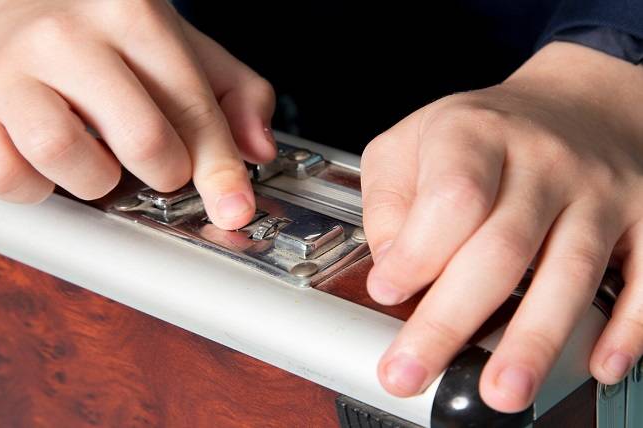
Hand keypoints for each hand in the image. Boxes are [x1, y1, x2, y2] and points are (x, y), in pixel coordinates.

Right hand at [0, 0, 275, 229]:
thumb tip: (258, 148)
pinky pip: (9, 179)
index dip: (220, 170)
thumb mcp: (179, 48)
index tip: (235, 207)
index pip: (192, 108)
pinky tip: (52, 164)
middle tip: (159, 166)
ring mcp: (11, 71)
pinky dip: (40, 188)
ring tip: (101, 159)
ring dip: (100, 180)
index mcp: (132, 15)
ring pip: (70, 158)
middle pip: (142, 139)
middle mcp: (67, 37)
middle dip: (165, 172)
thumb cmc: (102, 37)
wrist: (4, 7)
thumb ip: (233, 94)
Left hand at [361, 41, 642, 411]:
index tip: (387, 292)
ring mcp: (599, 190)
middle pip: (501, 248)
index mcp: (475, 135)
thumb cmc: (484, 133)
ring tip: (501, 390)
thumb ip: (389, 201)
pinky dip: (626, 326)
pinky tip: (600, 363)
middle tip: (414, 371)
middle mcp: (543, 160)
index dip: (419, 253)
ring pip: (569, 271)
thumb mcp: (412, 142)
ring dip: (535, 339)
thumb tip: (392, 268)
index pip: (452, 198)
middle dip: (453, 320)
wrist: (573, 104)